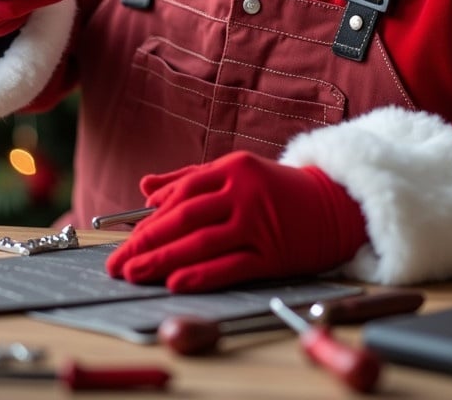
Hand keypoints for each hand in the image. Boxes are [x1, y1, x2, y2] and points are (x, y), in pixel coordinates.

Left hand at [106, 151, 366, 291]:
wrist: (334, 205)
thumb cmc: (276, 189)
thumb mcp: (235, 173)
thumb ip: (189, 179)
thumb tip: (145, 188)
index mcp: (233, 168)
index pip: (182, 193)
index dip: (149, 218)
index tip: (124, 240)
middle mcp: (244, 193)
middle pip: (185, 218)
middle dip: (146, 242)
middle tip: (118, 263)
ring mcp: (259, 223)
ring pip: (202, 243)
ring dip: (163, 261)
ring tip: (135, 274)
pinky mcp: (273, 254)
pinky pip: (231, 266)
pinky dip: (201, 275)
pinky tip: (176, 283)